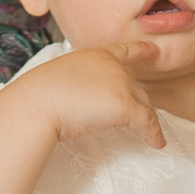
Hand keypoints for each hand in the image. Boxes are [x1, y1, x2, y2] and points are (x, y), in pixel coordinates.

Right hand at [10, 42, 165, 149]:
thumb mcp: (60, 79)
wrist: (37, 103)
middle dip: (139, 103)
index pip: (123, 50)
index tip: (153, 50)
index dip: (140, 50)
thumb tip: (83, 101)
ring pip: (143, 105)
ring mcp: (120, 84)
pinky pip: (146, 122)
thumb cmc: (38, 95)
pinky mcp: (124, 105)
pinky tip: (157, 143)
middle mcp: (112, 66)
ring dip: (147, 121)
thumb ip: (79, 83)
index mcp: (95, 55)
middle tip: (142, 118)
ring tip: (152, 135)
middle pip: (135, 86)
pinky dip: (153, 134)